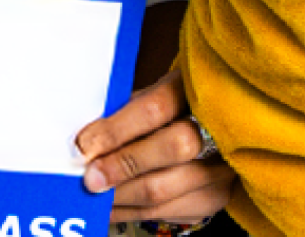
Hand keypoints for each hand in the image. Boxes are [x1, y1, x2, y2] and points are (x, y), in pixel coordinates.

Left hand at [74, 79, 241, 227]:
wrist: (212, 135)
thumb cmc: (172, 113)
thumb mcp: (150, 99)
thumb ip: (124, 116)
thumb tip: (87, 142)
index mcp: (193, 91)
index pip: (156, 108)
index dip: (117, 129)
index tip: (84, 145)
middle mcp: (217, 128)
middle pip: (173, 148)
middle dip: (122, 166)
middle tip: (90, 177)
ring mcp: (220, 166)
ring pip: (164, 189)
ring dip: (120, 196)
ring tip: (93, 195)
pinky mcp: (213, 198)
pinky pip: (163, 213)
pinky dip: (128, 212)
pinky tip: (110, 207)